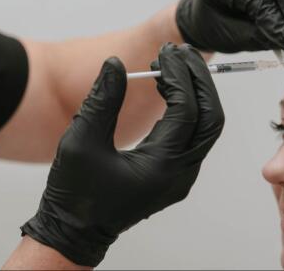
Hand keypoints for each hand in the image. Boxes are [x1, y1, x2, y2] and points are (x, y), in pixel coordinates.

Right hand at [20, 44, 223, 266]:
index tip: (164, 54)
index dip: (178, 77)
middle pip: (210, 119)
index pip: (187, 111)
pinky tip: (167, 90)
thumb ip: (103, 100)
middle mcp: (180, 174)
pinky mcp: (173, 174)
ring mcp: (180, 176)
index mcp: (162, 167)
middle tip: (179, 53)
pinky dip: (187, 108)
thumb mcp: (82, 140)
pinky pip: (192, 136)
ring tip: (174, 66)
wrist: (74, 231)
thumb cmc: (75, 194)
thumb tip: (117, 65)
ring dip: (195, 93)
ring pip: (205, 128)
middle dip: (199, 81)